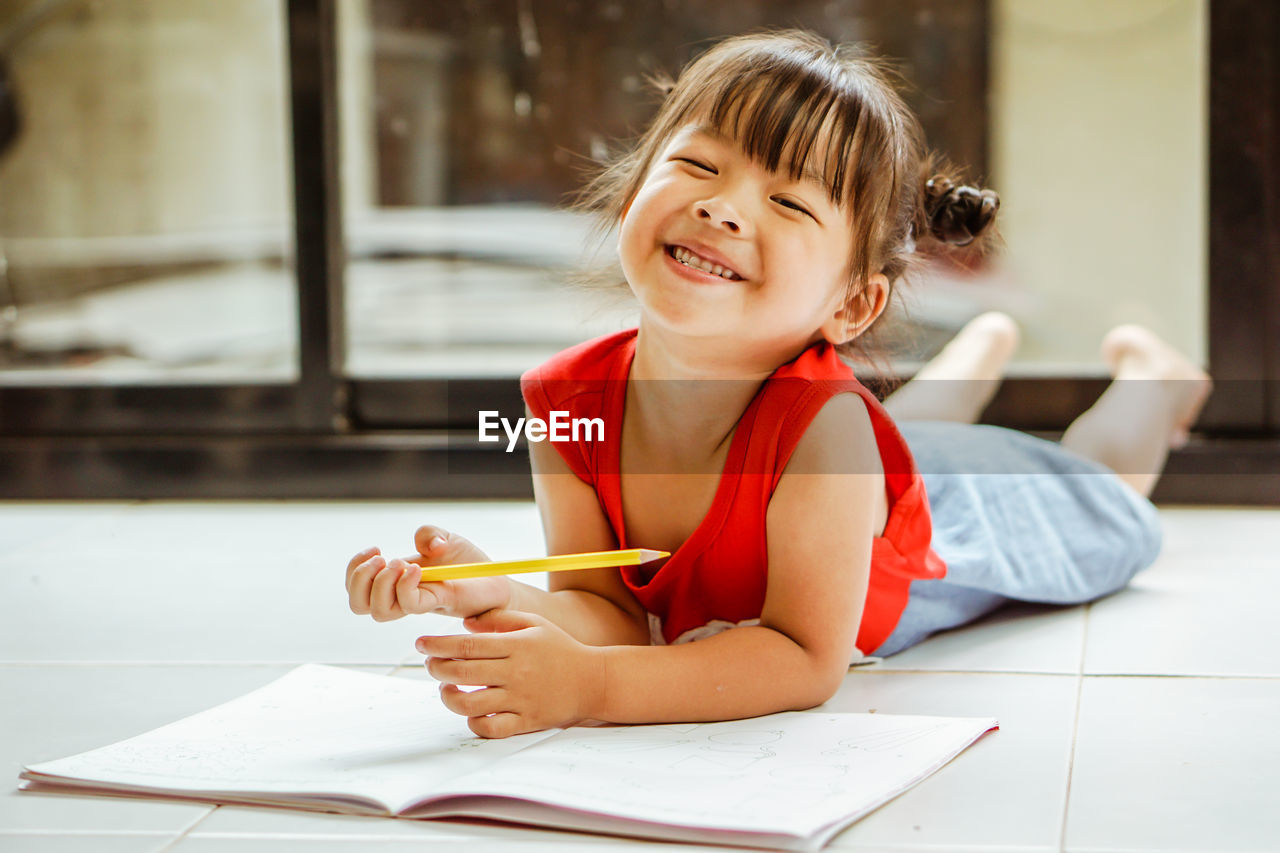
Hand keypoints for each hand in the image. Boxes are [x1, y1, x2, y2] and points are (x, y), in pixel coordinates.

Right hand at [345, 525, 509, 621]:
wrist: (496, 582)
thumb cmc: (468, 564)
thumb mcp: (445, 538)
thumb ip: (428, 534)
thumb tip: (427, 547)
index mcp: (396, 582)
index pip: (357, 588)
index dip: (354, 570)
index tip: (375, 549)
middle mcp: (402, 596)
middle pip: (358, 604)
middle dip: (359, 579)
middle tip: (383, 559)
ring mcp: (418, 602)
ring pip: (378, 611)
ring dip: (380, 584)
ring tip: (400, 564)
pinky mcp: (437, 603)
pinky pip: (408, 605)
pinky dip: (405, 586)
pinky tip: (419, 570)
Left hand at [417, 609, 605, 737]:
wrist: (593, 681)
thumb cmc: (561, 649)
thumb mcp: (535, 624)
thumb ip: (500, 620)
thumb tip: (465, 624)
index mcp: (518, 646)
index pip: (467, 645)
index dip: (438, 644)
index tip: (421, 643)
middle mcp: (517, 673)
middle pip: (463, 672)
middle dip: (437, 667)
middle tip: (430, 664)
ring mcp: (521, 700)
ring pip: (470, 703)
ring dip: (449, 696)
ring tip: (446, 687)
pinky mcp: (526, 721)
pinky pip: (490, 728)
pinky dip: (473, 722)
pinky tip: (470, 711)